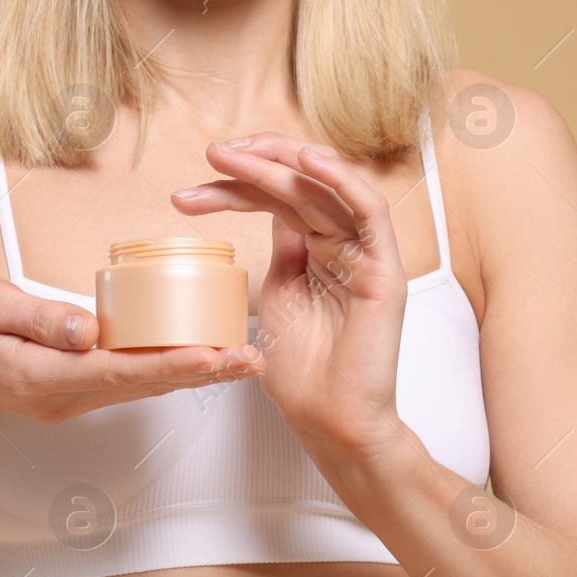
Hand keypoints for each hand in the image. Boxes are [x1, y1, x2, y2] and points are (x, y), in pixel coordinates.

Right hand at [0, 278, 264, 423]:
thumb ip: (35, 317)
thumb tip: (89, 327)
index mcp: (39, 374)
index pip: (116, 369)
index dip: (169, 362)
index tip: (211, 354)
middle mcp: (65, 395)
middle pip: (145, 384)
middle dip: (202, 371)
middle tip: (251, 358)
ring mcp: (74, 398)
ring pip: (145, 385)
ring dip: (196, 372)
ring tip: (243, 357)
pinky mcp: (80, 389)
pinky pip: (133, 380)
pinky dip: (172, 368)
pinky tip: (204, 356)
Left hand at [171, 132, 407, 452]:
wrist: (329, 420)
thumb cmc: (305, 371)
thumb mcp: (279, 296)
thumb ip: (281, 252)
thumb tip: (267, 209)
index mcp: (319, 248)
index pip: (279, 198)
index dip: (237, 185)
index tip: (190, 193)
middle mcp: (345, 243)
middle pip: (299, 184)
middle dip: (253, 164)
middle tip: (212, 155)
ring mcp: (366, 254)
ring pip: (325, 188)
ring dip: (280, 164)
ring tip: (235, 157)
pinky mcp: (385, 269)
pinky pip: (371, 210)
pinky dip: (342, 179)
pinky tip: (306, 161)